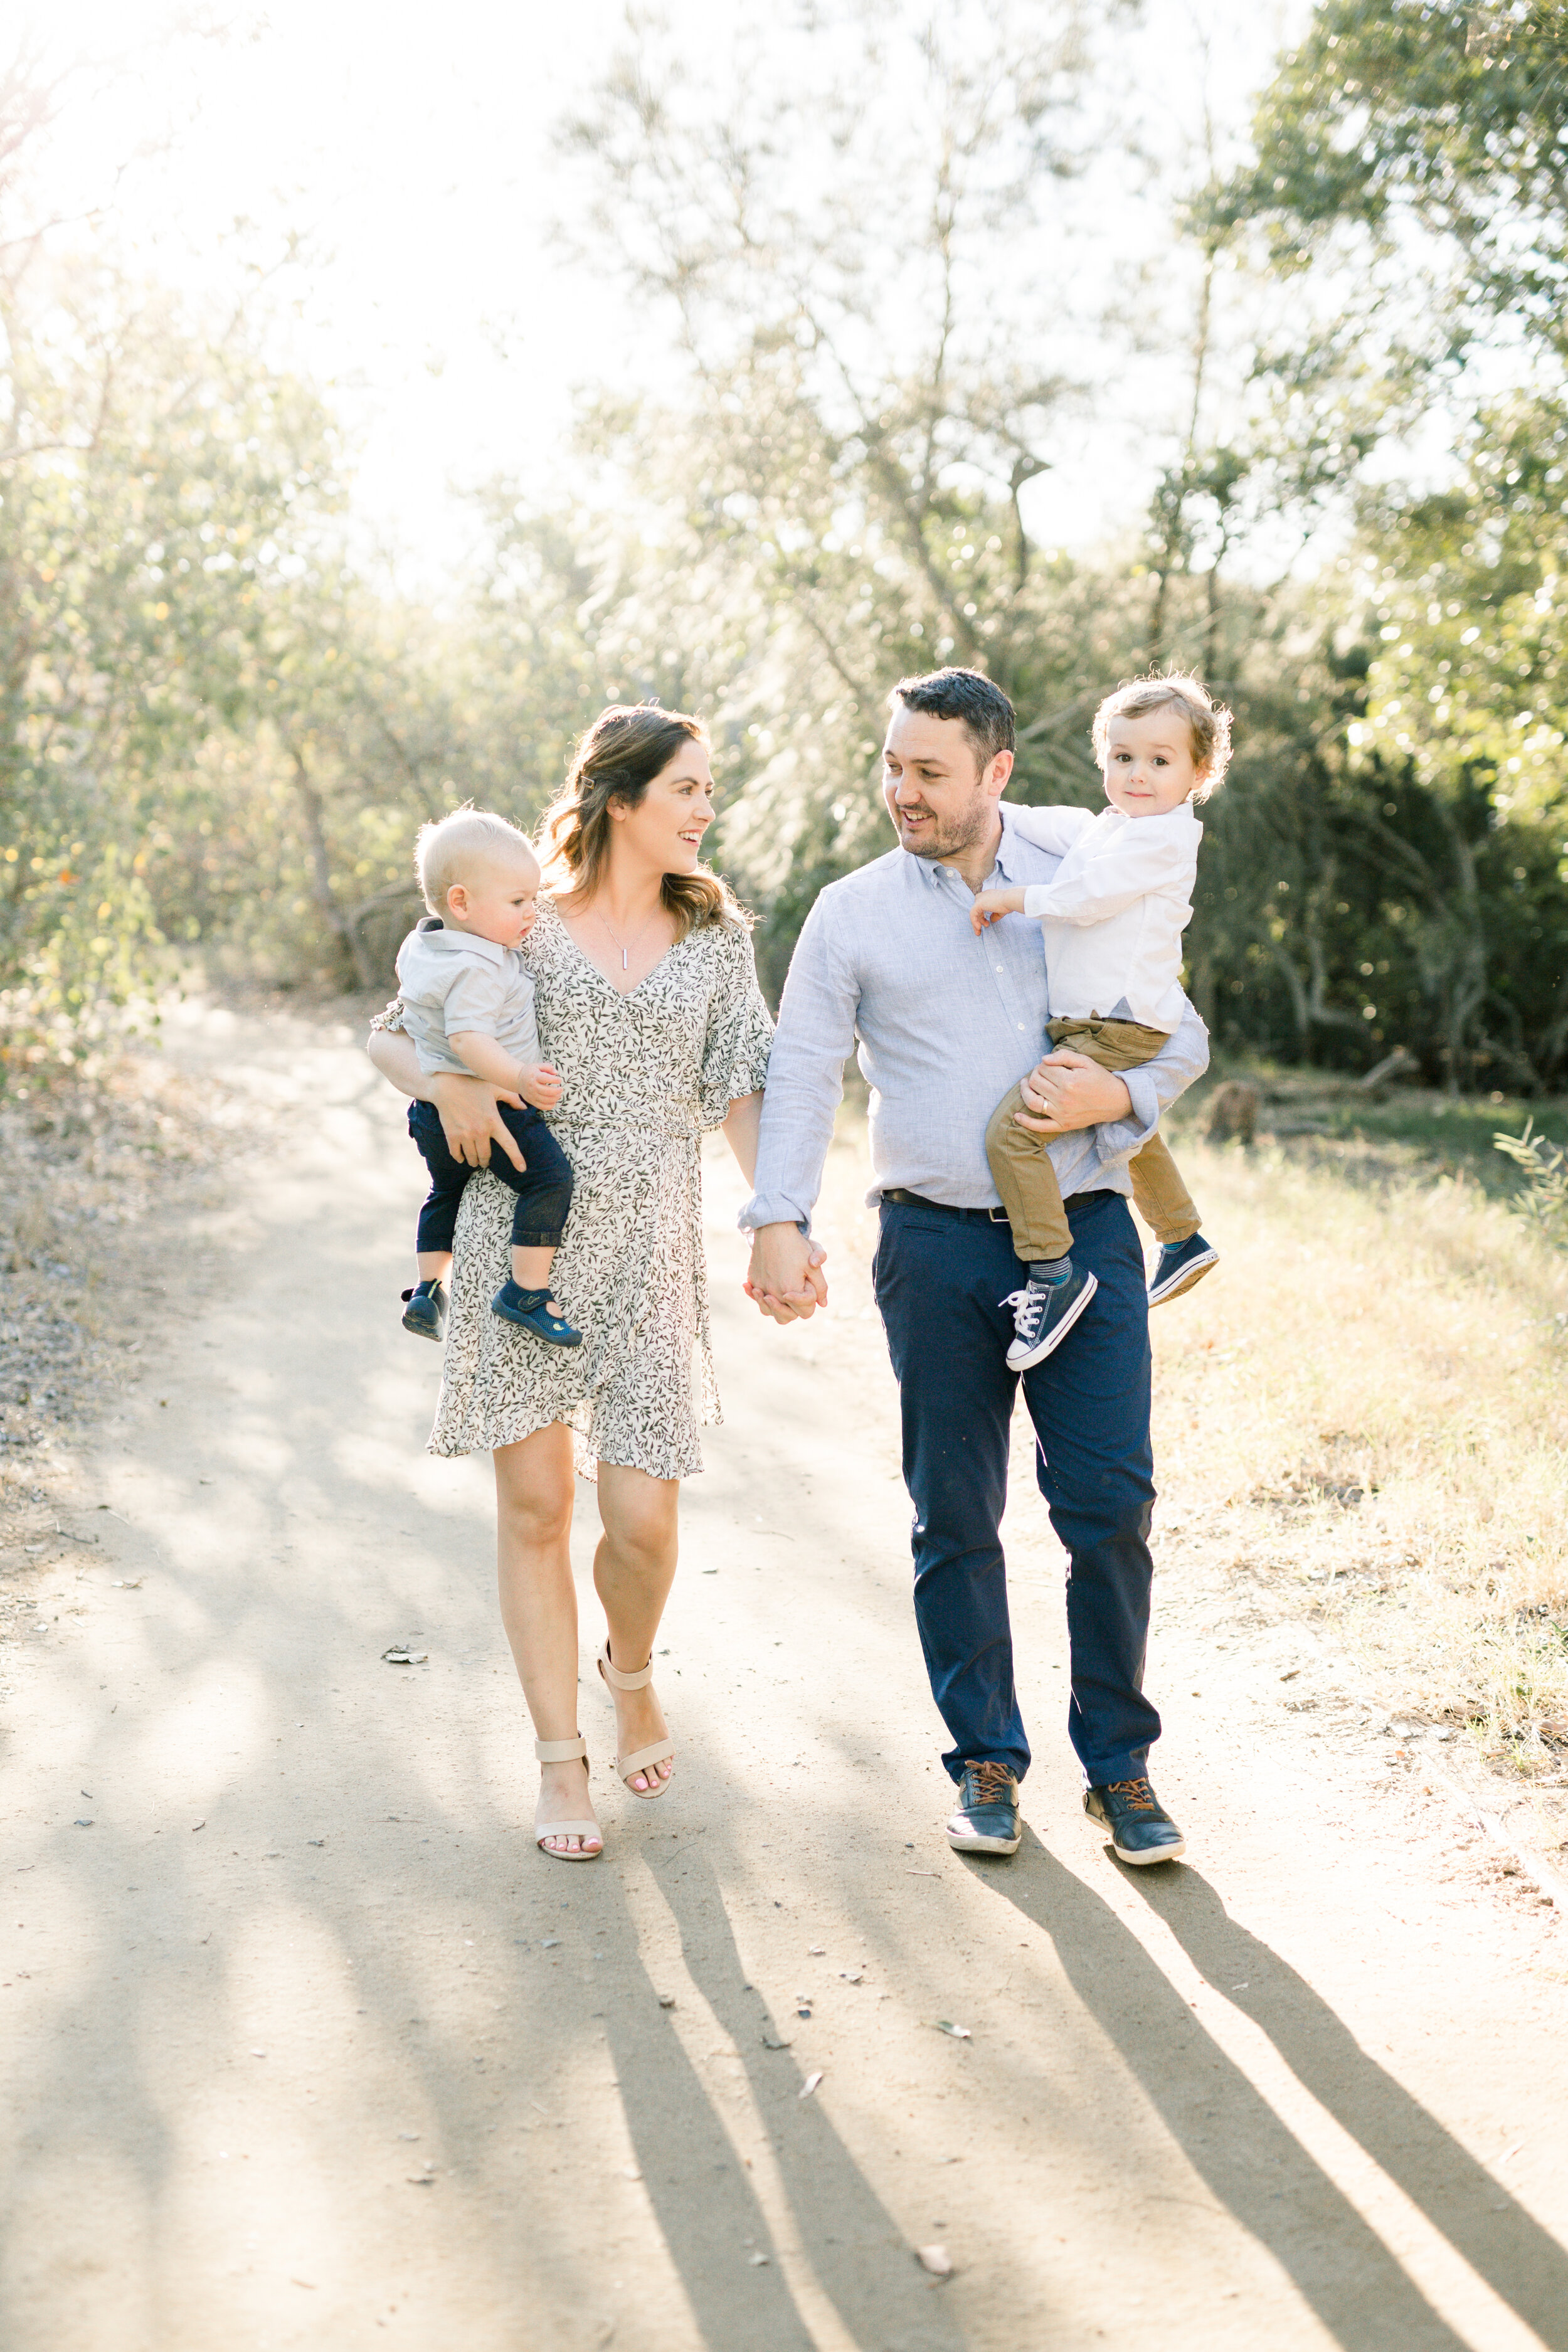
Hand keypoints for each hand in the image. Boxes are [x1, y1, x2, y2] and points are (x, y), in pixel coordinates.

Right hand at [429, 1072, 526, 1170]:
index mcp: (493, 1122)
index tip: (522, 1169)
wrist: (447, 1086)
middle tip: (486, 1162)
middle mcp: (480, 1131)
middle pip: (486, 1156)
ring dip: (474, 1162)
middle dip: (486, 1161)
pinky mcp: (452, 1136)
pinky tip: (462, 1158)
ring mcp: (465, 1135)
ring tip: (475, 1162)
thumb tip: (524, 1106)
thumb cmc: (472, 1086)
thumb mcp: (495, 1088)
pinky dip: (460, 1158)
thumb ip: (512, 1098)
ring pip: (472, 1157)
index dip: (516, 1158)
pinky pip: (456, 1154)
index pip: (509, 1144)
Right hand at [516, 1061, 563, 1110]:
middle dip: (557, 1091)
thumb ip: (548, 1067)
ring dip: (555, 1098)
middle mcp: (532, 1087)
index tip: (560, 1080)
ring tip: (558, 1094)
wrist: (518, 1080)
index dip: (554, 1080)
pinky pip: (543, 1107)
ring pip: (546, 1100)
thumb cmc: (531, 1072)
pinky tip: (553, 1101)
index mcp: (534, 1076)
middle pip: (547, 1091)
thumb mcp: (538, 1066)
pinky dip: (550, 1105)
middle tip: (561, 1089)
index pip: (545, 1078)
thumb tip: (556, 1073)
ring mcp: (532, 1095)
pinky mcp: (532, 1101)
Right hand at [744, 1224, 828, 1323]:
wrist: (774, 1228)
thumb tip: (823, 1303)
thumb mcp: (813, 1266)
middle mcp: (772, 1292)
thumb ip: (820, 1287)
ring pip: (767, 1310)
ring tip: (778, 1298)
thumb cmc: (797, 1246)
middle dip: (793, 1311)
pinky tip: (761, 1290)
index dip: (809, 1302)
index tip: (805, 1287)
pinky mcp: (752, 1279)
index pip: (805, 1312)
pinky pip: (755, 1296)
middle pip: (785, 1318)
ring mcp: (760, 1287)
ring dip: (774, 1308)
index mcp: (790, 1290)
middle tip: (794, 1298)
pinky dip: (758, 1296)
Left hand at [970, 885, 1027, 933]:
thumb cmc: (1009, 904)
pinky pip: (972, 914)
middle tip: (980, 929)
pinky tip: (978, 928)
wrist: (1010, 899)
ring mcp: (980, 899)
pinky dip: (974, 922)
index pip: (981, 906)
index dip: (982, 916)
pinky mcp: (978, 903)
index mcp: (988, 896)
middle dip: (978, 920)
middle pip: (976, 910)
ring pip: (973, 913)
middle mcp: (983, 896)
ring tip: (978, 932)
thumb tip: (991, 920)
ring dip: (975, 923)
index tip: (987, 924)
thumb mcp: (1001, 911)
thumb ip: (995, 915)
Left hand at [1014, 1048, 1132, 1135]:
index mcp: (1069, 1081)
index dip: (1043, 1064)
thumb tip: (1043, 1060)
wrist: (1116, 1101)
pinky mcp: (1063, 1126)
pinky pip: (1040, 1127)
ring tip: (1026, 1084)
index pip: (1043, 1069)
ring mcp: (1062, 1114)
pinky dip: (1026, 1122)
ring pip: (1032, 1101)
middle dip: (1035, 1074)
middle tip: (1042, 1073)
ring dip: (1025, 1091)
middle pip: (1036, 1083)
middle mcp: (1063, 1099)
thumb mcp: (1085, 1061)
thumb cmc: (1099, 1078)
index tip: (1050, 1065)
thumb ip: (1064, 1056)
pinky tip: (1017, 1116)